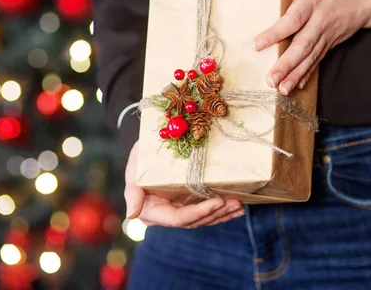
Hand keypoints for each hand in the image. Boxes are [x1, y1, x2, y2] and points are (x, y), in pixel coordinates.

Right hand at [124, 141, 244, 227]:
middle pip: (193, 221)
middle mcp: (166, 215)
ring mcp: (178, 210)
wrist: (147, 150)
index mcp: (151, 212)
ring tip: (239, 206)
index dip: (199, 213)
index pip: (178, 218)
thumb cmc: (140, 157)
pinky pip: (205, 212)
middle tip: (235, 202)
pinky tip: (236, 208)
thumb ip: (132, 193)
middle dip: (215, 214)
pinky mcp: (188, 204)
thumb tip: (132, 215)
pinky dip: (221, 211)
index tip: (218, 202)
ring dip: (222, 214)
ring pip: (202, 219)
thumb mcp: (134, 170)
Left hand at [253, 0, 370, 94]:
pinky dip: (305, 75)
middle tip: (270, 79)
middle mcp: (320, 21)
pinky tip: (294, 86)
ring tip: (279, 89)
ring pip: (309, 58)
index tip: (257, 44)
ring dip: (294, 75)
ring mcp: (326, 35)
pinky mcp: (329, 44)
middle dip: (286, 64)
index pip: (293, 19)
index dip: (276, 33)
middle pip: (302, 45)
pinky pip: (316, 61)